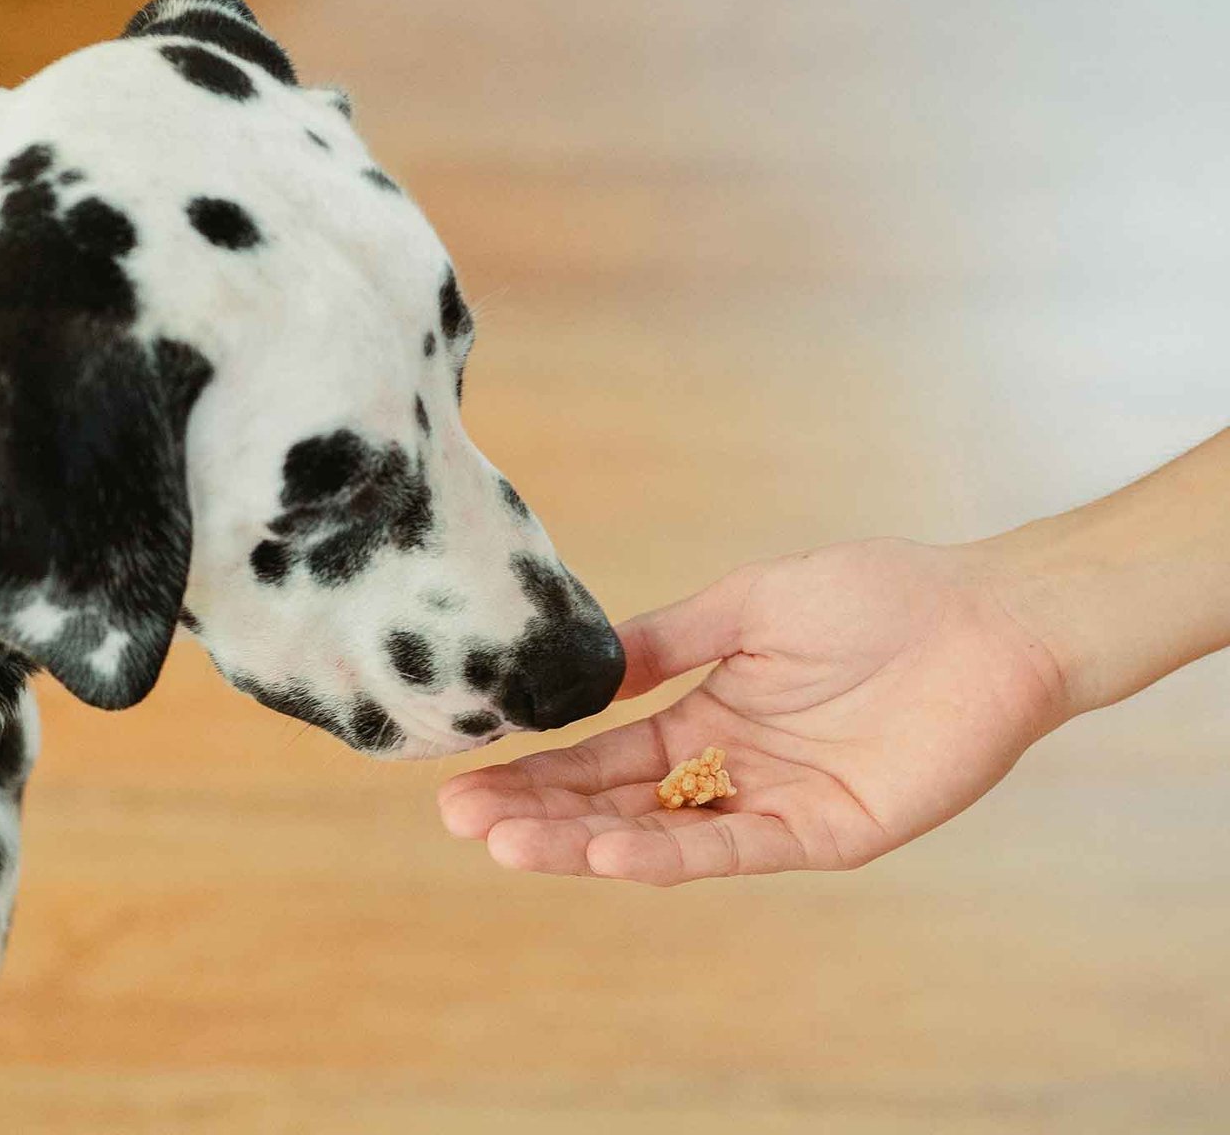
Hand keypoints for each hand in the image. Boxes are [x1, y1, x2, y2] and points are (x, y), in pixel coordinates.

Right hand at [438, 538, 1070, 884]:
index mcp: (704, 716)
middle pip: (615, 804)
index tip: (463, 780)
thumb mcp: (746, 605)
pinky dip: (670, 851)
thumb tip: (581, 671)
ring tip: (510, 846)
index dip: (535, 771)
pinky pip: (735, 848)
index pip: (600, 756)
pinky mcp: (826, 832)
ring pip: (662, 837)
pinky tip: (608, 851)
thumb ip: (665, 643)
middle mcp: (727, 770)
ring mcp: (773, 805)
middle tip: (461, 822)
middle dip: (538, 815)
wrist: (985, 616)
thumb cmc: (875, 596)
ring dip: (585, 845)